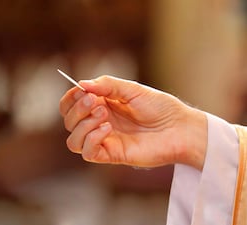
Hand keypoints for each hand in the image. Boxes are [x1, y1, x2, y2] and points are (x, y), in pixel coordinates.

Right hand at [59, 75, 206, 169]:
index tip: (80, 90)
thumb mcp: (132, 89)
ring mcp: (104, 140)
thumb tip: (81, 84)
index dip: (70, 98)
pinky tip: (107, 129)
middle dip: (77, 109)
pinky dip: (91, 139)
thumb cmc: (159, 107)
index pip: (71, 105)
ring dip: (83, 125)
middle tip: (95, 101)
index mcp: (102, 105)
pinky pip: (88, 152)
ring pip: (73, 140)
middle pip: (69, 122)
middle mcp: (99, 123)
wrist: (179, 128)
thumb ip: (107, 85)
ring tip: (105, 116)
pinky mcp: (111, 155)